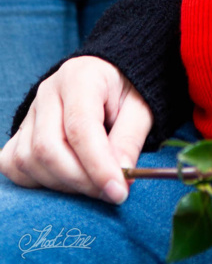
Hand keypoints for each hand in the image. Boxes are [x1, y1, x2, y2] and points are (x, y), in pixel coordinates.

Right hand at [0, 58, 151, 202]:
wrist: (107, 79)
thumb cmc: (124, 93)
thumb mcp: (140, 108)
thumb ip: (130, 140)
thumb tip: (121, 177)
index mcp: (80, 77)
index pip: (80, 128)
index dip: (98, 165)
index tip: (117, 191)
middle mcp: (48, 92)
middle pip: (48, 148)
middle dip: (79, 180)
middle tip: (108, 191)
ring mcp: (30, 112)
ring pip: (28, 161)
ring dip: (61, 184)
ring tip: (91, 182)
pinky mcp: (20, 131)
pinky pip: (13, 164)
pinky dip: (35, 181)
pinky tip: (63, 178)